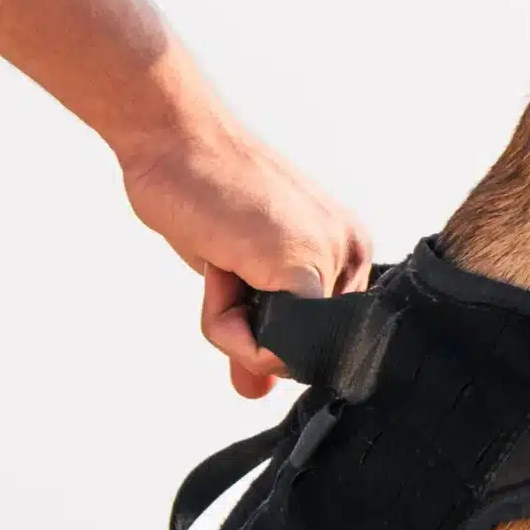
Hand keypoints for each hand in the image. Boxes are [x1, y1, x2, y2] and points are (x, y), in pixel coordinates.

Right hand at [120, 108, 372, 398]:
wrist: (177, 138)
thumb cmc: (204, 195)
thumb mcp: (236, 276)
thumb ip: (258, 332)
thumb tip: (257, 391)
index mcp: (346, 250)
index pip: (319, 341)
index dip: (270, 335)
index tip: (239, 277)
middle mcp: (352, 251)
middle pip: (298, 352)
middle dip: (247, 327)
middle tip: (224, 261)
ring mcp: (334, 255)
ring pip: (280, 353)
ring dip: (230, 322)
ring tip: (220, 256)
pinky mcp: (306, 264)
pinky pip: (271, 345)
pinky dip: (230, 327)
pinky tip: (219, 266)